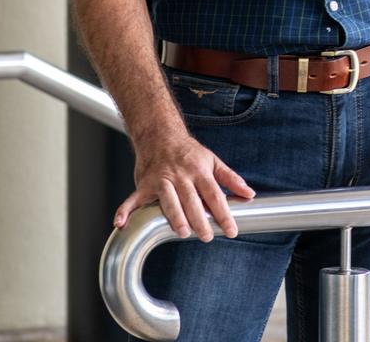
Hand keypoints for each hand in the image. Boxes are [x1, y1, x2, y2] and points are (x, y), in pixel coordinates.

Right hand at [113, 133, 254, 241]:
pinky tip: (120, 223)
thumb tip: (249, 194)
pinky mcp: (144, 184)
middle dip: (199, 219)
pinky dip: (125, 210)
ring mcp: (161, 179)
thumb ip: (230, 178)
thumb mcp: (212, 161)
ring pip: (168, 200)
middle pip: (192, 200)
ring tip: (182, 232)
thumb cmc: (188, 151)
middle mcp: (180, 175)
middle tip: (206, 236)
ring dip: (174, 216)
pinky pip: (133, 198)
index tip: (231, 230)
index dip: (224, 213)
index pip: (214, 194)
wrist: (160, 134)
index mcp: (199, 170)